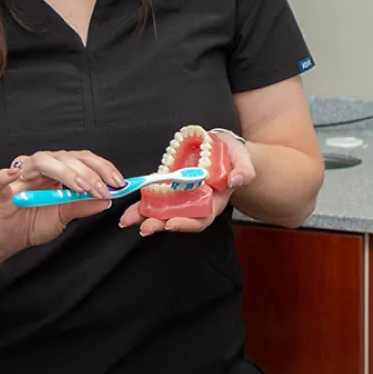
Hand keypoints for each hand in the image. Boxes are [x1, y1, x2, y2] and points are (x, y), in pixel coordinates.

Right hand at [0, 150, 125, 260]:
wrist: (8, 240)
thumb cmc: (34, 223)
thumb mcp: (64, 216)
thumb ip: (82, 205)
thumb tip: (107, 200)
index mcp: (59, 170)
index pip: (83, 160)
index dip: (102, 168)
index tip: (118, 182)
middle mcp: (42, 168)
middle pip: (66, 158)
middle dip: (88, 173)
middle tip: (102, 189)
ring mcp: (21, 176)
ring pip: (41, 161)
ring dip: (64, 172)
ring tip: (79, 187)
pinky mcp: (2, 190)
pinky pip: (0, 179)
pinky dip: (5, 175)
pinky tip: (14, 175)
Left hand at [118, 131, 255, 235]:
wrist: (223, 146)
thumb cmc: (235, 156)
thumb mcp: (244, 160)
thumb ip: (244, 171)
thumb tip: (236, 180)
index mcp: (215, 201)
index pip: (201, 218)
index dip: (186, 223)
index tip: (171, 223)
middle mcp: (197, 202)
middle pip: (178, 218)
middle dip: (160, 223)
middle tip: (144, 227)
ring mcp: (183, 195)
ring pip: (163, 210)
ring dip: (145, 216)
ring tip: (128, 220)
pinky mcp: (172, 185)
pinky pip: (156, 196)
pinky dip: (142, 202)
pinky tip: (130, 208)